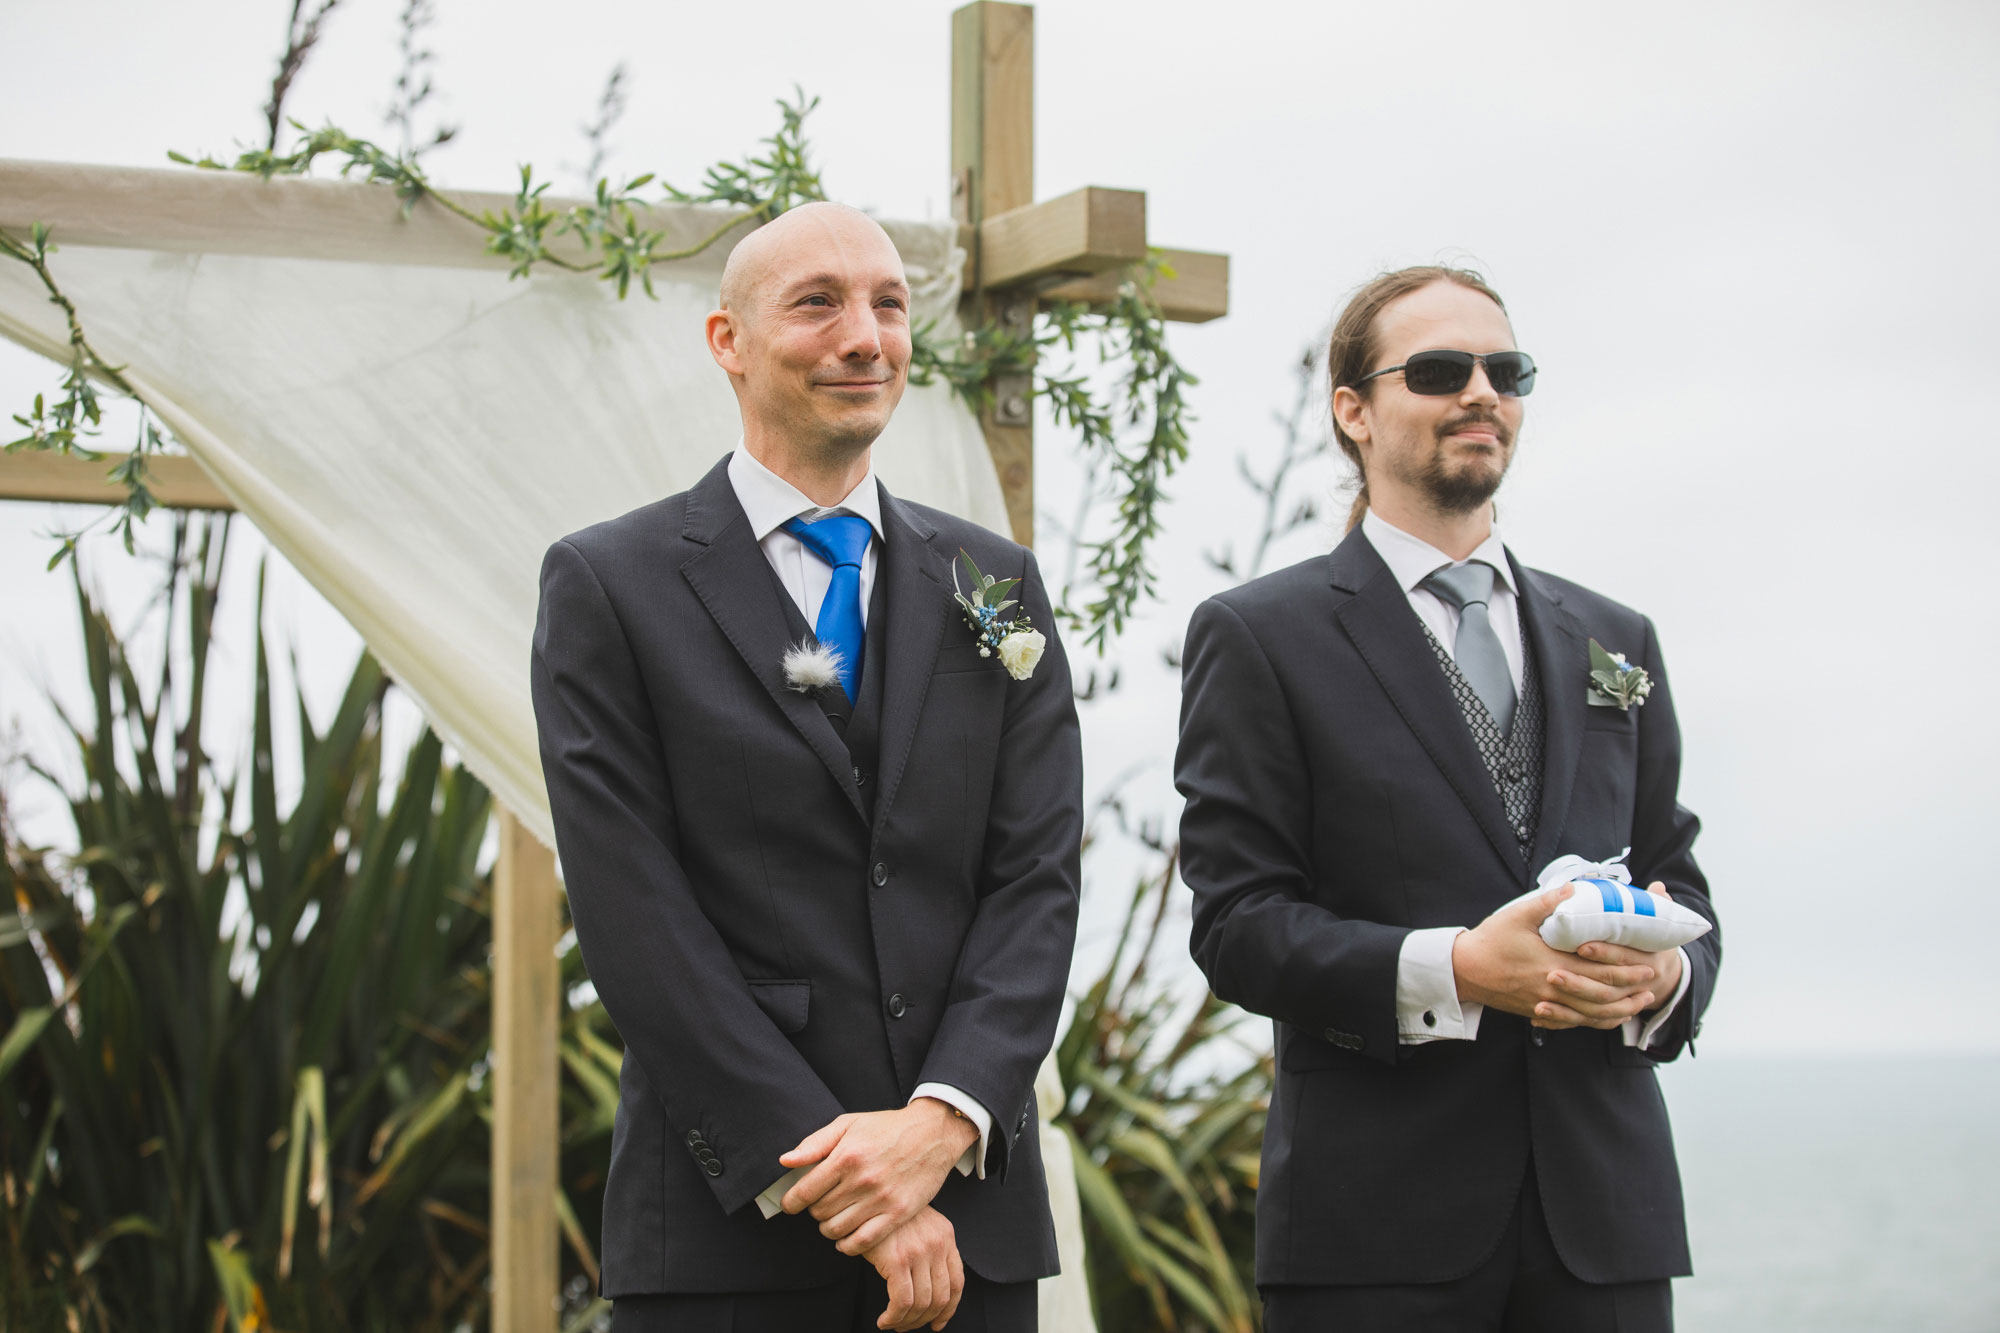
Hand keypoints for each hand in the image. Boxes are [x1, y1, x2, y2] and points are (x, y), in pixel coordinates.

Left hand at [779, 1100, 977, 1253]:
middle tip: (820, 1204)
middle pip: (820, 1212)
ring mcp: (881, 1199)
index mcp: (846, 1156)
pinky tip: (845, 1238)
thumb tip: (785, 1161)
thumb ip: (815, 1143)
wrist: (932, 1133)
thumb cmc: (887, 1127)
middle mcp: (862, 1180)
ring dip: (828, 1228)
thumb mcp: (849, 1123)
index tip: (790, 1205)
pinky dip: (847, 1245)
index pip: (805, 1192)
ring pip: (837, 1229)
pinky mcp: (898, 1213)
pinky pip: (863, 1242)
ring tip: (832, 1218)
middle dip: (813, 1211)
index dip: (791, 1202)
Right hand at [862, 1205, 963, 1330]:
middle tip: (908, 1326)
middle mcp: (937, 1244)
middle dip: (926, 1320)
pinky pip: (902, 1302)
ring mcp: (919, 1252)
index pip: (957, 1283)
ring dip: (908, 1322)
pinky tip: (884, 1319)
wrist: (868, 1193)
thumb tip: (930, 1288)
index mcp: (946, 1236)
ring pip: (922, 1304)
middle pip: (941, 1298)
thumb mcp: (918, 1223)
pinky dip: (894, 1317)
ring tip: (894, 1324)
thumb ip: (930, 1247)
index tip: (938, 1323)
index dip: (949, 1310)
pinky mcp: (897, 1260)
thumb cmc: (888, 1212)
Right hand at [1453, 883, 1659, 1030]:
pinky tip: (1608, 1018)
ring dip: (1619, 1010)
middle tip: (1652, 982)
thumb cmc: (1490, 941)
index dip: (1626, 969)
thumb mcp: (1517, 916)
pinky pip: (1574, 1023)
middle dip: (1630, 990)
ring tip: (1639, 1004)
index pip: (1599, 970)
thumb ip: (1548, 902)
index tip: (1647, 964)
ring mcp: (1546, 1004)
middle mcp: (1553, 988)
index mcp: (1551, 963)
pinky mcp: (1539, 1013)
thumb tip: (1573, 888)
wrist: (1464, 971)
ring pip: (1590, 1015)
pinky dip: (1596, 1022)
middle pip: (1601, 995)